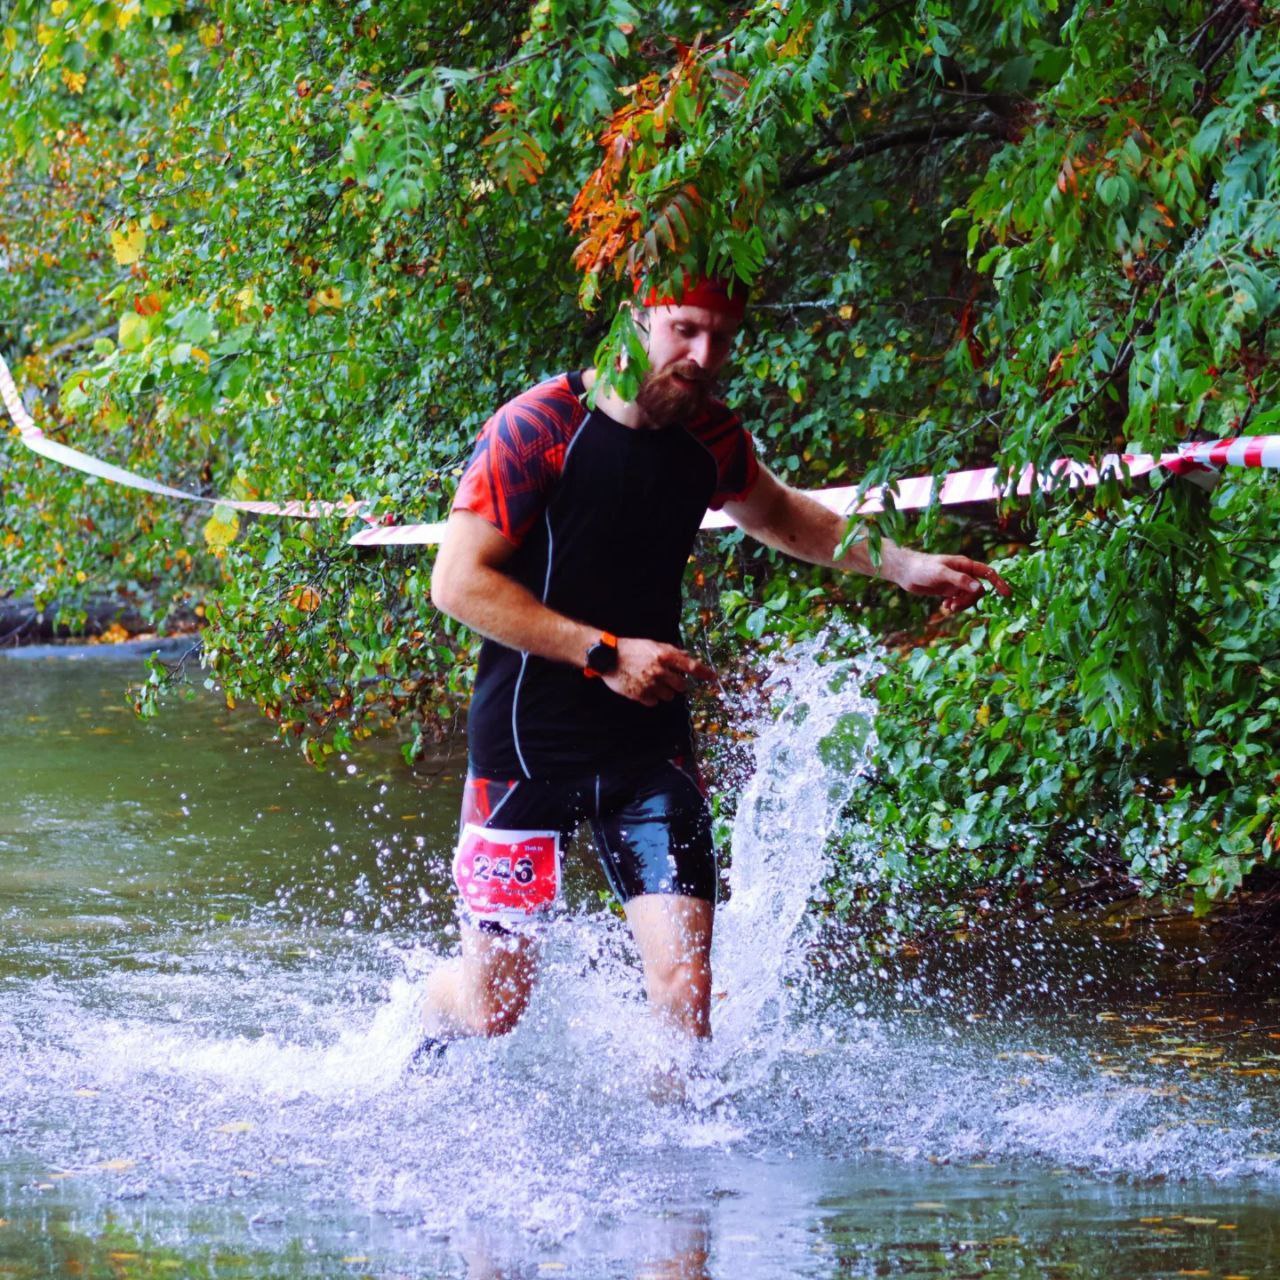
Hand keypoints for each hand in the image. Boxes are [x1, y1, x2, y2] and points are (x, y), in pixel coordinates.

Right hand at [601, 638, 717, 707]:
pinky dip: (652, 697)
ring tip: (653, 682)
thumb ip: (671, 652)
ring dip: (665, 691)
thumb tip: (688, 656)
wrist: (608, 657)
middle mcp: (660, 671)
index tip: (713, 678)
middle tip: (668, 678)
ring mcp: (650, 684)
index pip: (691, 666)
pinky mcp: (640, 695)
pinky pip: (655, 702)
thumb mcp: (653, 644)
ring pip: (669, 696)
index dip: (705, 673)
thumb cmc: (631, 648)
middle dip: (678, 684)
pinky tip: (644, 688)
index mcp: (664, 655)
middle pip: (682, 686)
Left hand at [885, 547, 1011, 612]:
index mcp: (965, 565)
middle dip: (969, 601)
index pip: (987, 573)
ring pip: (969, 598)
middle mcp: (963, 574)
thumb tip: (978, 588)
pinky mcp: (948, 591)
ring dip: (961, 605)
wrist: (906, 572)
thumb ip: (959, 580)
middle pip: (978, 590)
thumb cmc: (922, 568)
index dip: (999, 583)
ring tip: (948, 608)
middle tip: (954, 606)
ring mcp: (956, 583)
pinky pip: (959, 601)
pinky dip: (954, 606)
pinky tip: (944, 607)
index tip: (1007, 595)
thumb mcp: (941, 573)